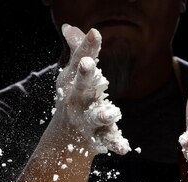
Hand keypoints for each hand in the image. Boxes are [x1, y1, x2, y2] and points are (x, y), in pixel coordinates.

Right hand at [52, 24, 130, 154]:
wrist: (64, 138)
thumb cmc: (72, 97)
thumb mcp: (71, 74)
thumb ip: (77, 50)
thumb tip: (69, 27)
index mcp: (73, 82)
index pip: (80, 60)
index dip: (87, 47)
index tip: (96, 33)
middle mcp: (77, 100)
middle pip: (81, 86)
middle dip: (85, 75)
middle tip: (89, 64)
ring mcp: (86, 120)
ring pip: (94, 117)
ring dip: (102, 115)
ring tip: (111, 114)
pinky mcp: (98, 136)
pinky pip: (107, 140)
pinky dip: (115, 144)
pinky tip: (123, 148)